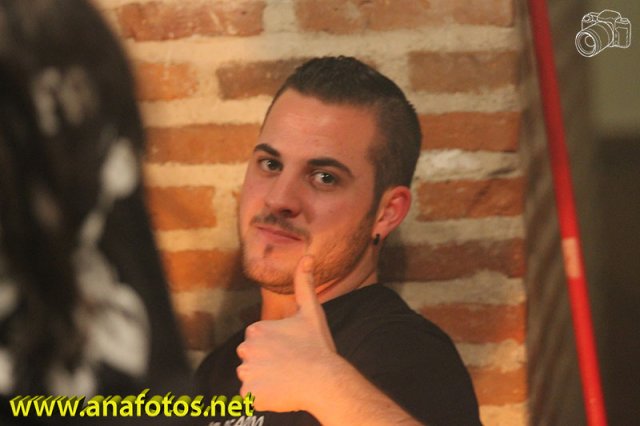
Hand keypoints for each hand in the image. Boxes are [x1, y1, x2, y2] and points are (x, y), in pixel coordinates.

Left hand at [236, 255, 337, 411]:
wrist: (324, 380)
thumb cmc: (318, 346)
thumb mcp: (311, 311)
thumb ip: (304, 284)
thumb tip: (307, 256)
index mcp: (255, 329)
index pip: (258, 342)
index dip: (275, 348)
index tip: (292, 351)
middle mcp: (245, 349)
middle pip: (252, 359)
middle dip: (267, 364)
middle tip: (290, 366)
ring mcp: (246, 372)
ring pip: (251, 377)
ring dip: (265, 380)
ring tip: (287, 379)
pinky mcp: (249, 393)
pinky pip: (251, 397)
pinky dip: (263, 396)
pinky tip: (281, 391)